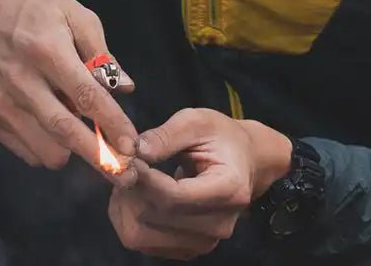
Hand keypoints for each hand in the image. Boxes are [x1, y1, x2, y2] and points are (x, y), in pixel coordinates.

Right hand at [0, 0, 137, 177]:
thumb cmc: (35, 8)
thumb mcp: (75, 14)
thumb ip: (101, 53)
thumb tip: (125, 88)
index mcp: (47, 51)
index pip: (86, 96)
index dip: (112, 124)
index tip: (133, 146)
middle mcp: (21, 81)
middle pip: (65, 131)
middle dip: (99, 158)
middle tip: (126, 174)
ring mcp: (1, 103)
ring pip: (47, 150)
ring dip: (73, 150)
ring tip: (84, 130)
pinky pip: (27, 150)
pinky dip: (48, 147)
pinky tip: (54, 124)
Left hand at [108, 107, 291, 259]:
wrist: (245, 162)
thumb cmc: (221, 137)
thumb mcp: (197, 121)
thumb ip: (166, 135)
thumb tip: (135, 151)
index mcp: (228, 189)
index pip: (174, 196)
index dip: (143, 180)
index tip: (126, 159)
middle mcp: (219, 224)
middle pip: (156, 218)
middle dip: (131, 190)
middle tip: (125, 163)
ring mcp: (204, 242)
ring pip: (142, 237)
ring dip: (125, 207)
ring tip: (129, 179)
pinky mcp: (188, 249)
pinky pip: (144, 243)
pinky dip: (129, 219)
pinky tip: (135, 194)